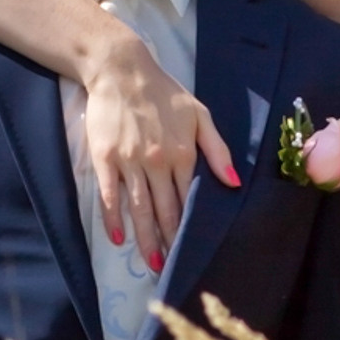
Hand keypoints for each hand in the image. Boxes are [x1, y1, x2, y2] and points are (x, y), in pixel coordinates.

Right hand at [81, 30, 237, 269]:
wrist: (122, 71)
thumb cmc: (164, 93)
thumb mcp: (200, 115)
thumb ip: (217, 150)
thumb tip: (234, 183)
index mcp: (183, 154)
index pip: (187, 200)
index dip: (189, 227)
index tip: (191, 249)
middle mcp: (158, 162)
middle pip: (164, 211)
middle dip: (169, 241)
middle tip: (172, 268)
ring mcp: (130, 162)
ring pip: (139, 209)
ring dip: (145, 239)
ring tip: (152, 262)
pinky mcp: (106, 158)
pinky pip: (110, 195)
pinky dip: (113, 219)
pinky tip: (118, 238)